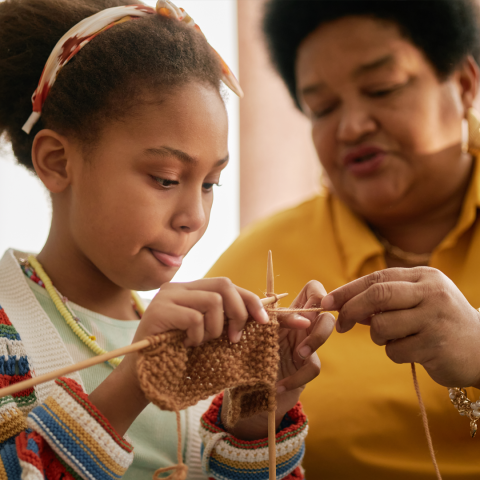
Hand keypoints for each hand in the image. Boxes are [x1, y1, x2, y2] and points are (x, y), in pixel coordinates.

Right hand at [133, 277, 268, 346]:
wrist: (144, 374)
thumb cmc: (179, 354)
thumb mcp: (206, 331)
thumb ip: (223, 317)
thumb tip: (259, 313)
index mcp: (191, 289)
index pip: (227, 284)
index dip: (249, 299)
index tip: (263, 320)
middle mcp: (178, 287)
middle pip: (224, 285)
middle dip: (238, 312)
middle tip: (234, 338)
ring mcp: (167, 296)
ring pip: (213, 302)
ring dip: (214, 329)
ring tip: (200, 342)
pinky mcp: (159, 310)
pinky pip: (194, 319)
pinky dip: (197, 336)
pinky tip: (186, 344)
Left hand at [224, 280, 334, 439]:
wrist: (244, 390)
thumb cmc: (245, 354)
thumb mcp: (250, 330)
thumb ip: (261, 316)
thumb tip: (274, 307)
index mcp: (289, 311)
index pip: (312, 291)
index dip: (318, 293)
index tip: (311, 307)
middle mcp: (302, 326)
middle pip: (327, 315)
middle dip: (321, 323)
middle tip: (306, 331)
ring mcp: (307, 346)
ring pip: (326, 339)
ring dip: (314, 341)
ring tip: (298, 353)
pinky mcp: (306, 369)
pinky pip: (313, 366)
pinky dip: (296, 377)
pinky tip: (279, 386)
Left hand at [322, 267, 479, 387]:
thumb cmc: (440, 320)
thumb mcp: (418, 299)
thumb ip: (386, 298)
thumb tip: (344, 304)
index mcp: (424, 277)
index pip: (376, 279)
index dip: (347, 290)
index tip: (327, 302)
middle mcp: (432, 293)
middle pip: (377, 295)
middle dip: (352, 310)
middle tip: (341, 325)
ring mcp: (435, 319)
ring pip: (382, 326)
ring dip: (378, 336)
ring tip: (395, 338)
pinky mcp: (435, 346)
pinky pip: (395, 350)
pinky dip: (394, 352)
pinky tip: (413, 351)